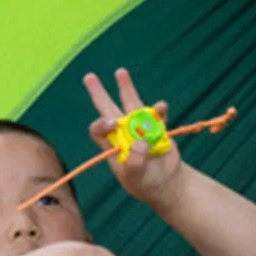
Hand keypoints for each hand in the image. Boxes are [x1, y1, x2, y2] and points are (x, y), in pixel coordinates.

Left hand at [84, 68, 182, 205]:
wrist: (166, 183)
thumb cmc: (144, 183)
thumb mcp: (135, 177)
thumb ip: (135, 162)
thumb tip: (141, 141)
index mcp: (111, 144)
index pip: (99, 129)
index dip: (102, 123)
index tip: (113, 123)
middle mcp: (122, 132)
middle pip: (107, 108)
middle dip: (98, 92)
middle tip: (88, 76)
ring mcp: (140, 127)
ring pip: (131, 104)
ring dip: (126, 88)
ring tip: (120, 72)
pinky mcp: (157, 127)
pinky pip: (157, 114)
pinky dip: (159, 109)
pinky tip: (161, 107)